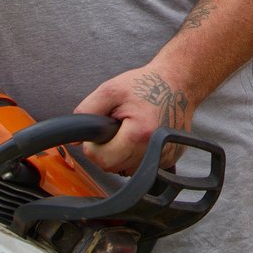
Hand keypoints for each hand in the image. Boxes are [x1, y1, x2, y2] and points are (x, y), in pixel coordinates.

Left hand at [73, 65, 192, 174]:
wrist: (178, 82)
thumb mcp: (110, 90)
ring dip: (122, 155)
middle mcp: (154, 149)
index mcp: (139, 134)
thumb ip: (87, 111)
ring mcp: (165, 156)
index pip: (103, 159)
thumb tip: (74, 139)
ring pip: (127, 170)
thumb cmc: (146, 84)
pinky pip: (142, 167)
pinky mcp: (171, 159)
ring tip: (130, 131)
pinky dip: (137, 155)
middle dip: (108, 150)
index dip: (95, 146)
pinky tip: (142, 137)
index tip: (103, 130)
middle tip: (116, 128)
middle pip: (114, 167)